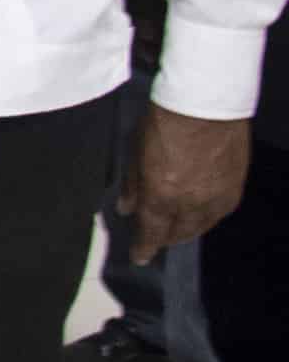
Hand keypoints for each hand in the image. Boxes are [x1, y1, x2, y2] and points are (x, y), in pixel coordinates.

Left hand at [120, 103, 251, 261]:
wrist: (205, 104)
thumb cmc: (163, 121)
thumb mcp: (135, 151)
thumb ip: (132, 185)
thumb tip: (126, 208)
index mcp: (162, 195)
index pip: (151, 232)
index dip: (144, 247)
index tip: (139, 257)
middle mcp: (192, 203)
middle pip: (179, 232)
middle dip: (165, 238)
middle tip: (157, 239)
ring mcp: (217, 196)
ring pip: (202, 225)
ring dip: (187, 229)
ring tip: (177, 229)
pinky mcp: (235, 187)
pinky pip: (220, 211)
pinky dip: (207, 216)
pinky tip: (200, 213)